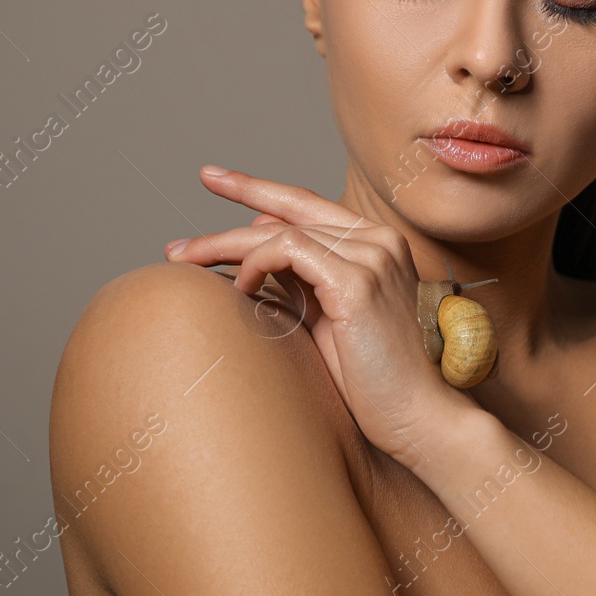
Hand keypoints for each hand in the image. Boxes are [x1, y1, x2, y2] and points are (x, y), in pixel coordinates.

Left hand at [162, 165, 477, 462]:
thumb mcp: (328, 316)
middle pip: (289, 210)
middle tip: (177, 242)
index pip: (307, 204)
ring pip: (280, 231)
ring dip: (225, 247)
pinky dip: (254, 264)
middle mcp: (379, 240)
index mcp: (376, 244)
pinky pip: (288, 250)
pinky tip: (239, 290)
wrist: (418, 417)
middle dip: (227, 214)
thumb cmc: (373, 379)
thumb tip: (259, 241)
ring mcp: (372, 256)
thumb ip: (301, 277)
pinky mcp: (357, 281)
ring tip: (188, 266)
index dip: (257, 188)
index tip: (213, 178)